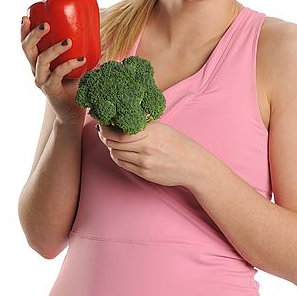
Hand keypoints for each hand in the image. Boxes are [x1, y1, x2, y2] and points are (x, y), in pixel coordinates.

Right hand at [21, 15, 86, 125]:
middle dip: (34, 34)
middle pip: (27, 49)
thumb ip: (76, 49)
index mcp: (37, 62)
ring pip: (41, 60)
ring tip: (68, 41)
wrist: (73, 110)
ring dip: (54, 49)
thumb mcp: (73, 63)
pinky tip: (81, 59)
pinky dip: (70, 64)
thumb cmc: (73, 85)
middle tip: (46, 24)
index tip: (26, 16)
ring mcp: (42, 80)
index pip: (26, 44)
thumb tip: (92, 29)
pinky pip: (57, 73)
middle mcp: (35, 70)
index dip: (23, 31)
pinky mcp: (50, 89)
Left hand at [96, 120, 214, 188]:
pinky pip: (123, 164)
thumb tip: (121, 122)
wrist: (193, 165)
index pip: (119, 132)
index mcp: (151, 132)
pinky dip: (118, 157)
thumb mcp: (163, 129)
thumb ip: (143, 126)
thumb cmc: (179, 144)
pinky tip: (121, 152)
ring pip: (117, 154)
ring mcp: (145, 162)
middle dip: (105, 137)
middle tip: (103, 132)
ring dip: (112, 148)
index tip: (103, 124)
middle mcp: (146, 147)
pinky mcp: (144, 173)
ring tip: (113, 142)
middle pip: (114, 143)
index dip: (106, 129)